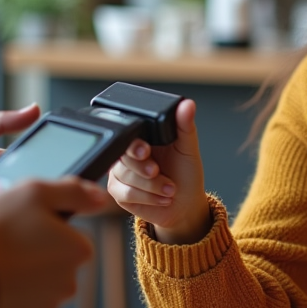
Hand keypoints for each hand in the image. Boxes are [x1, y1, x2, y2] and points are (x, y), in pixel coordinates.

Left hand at [0, 105, 41, 233]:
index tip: (62, 155)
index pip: (31, 160)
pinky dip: (0, 215)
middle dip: (38, 181)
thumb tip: (34, 109)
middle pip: (27, 184)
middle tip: (45, 175)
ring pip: (15, 205)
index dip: (47, 159)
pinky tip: (3, 206)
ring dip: (18, 198)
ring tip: (20, 189)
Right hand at [0, 177, 106, 307]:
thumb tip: (100, 197)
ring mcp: (50, 306)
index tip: (22, 230)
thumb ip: (73, 192)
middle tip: (6, 247)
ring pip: (42, 287)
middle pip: (58, 264)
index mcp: (78, 249)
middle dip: (37, 256)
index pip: (70, 238)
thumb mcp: (34, 192)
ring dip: (25, 279)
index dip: (46, 231)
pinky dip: (15, 299)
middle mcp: (71, 281)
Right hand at [107, 98, 211, 243]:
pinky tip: (161, 197)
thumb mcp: (188, 148)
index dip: (134, 144)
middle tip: (158, 172)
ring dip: (152, 186)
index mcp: (142, 137)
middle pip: (123, 156)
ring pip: (126, 177)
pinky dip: (148, 197)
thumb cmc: (185, 173)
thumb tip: (187, 104)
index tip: (146, 151)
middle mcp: (128, 153)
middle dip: (144, 169)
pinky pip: (126, 194)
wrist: (185, 203)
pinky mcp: (118, 191)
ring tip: (169, 188)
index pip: (128, 134)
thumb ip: (185, 126)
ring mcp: (121, 172)